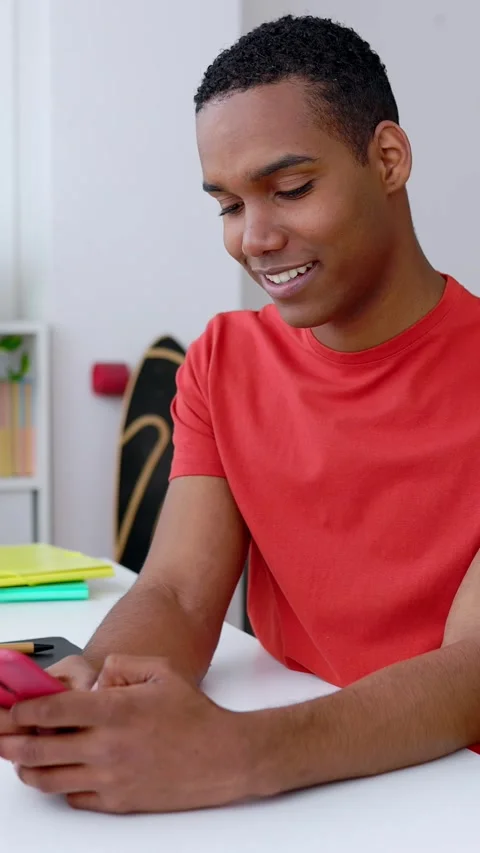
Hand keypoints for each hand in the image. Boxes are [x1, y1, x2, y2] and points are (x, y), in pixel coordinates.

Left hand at [0, 655, 251, 813]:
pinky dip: (60, 785)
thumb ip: (121, 665)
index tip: (12, 708)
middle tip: (1, 736)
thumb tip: (95, 677)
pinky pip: (73, 797)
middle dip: (10, 742)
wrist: (223, 756)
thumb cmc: (194, 713)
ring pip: (49, 779)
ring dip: (27, 768)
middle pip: (39, 748)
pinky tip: (60, 773)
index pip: (52, 710)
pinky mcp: (117, 802)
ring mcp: (110, 778)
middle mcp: (107, 747)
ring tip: (20, 758)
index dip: (24, 709)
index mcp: (115, 710)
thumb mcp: (160, 671)